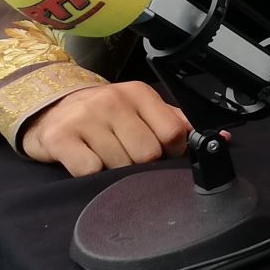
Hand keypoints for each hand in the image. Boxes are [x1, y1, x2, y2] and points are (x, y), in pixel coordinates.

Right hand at [19, 81, 191, 176]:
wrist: (49, 110)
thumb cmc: (102, 116)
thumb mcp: (139, 110)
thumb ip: (175, 123)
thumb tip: (220, 140)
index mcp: (139, 93)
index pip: (173, 132)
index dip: (171, 152)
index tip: (159, 153)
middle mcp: (113, 101)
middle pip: (148, 153)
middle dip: (141, 165)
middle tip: (125, 157)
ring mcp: (86, 118)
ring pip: (120, 165)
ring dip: (114, 171)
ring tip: (103, 157)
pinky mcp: (61, 138)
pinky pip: (90, 170)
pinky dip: (92, 175)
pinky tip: (86, 163)